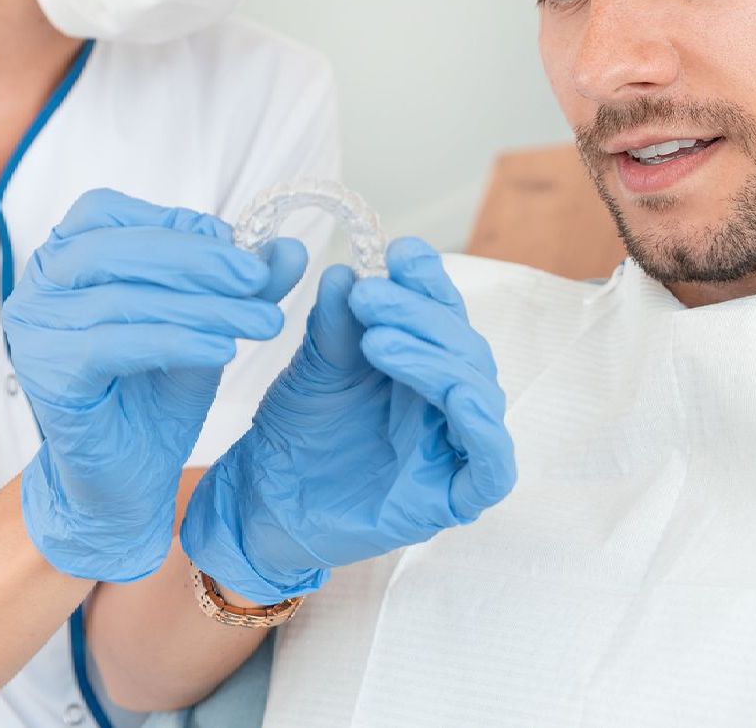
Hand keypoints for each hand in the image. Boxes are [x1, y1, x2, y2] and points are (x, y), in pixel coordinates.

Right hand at [3, 189, 305, 581]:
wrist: (125, 481)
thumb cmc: (154, 393)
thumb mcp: (206, 323)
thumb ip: (241, 285)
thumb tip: (291, 249)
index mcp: (63, 255)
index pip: (109, 212)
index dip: (177, 224)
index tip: (241, 249)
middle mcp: (36, 284)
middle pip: (116, 248)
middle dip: (198, 260)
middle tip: (259, 279)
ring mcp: (33, 329)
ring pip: (123, 298)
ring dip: (203, 306)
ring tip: (262, 321)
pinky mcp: (46, 374)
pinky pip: (114, 345)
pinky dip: (175, 341)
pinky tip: (222, 349)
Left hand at [181, 237, 515, 604]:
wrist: (263, 505)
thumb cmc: (296, 433)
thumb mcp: (315, 368)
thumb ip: (336, 326)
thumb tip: (345, 273)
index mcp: (423, 364)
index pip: (442, 313)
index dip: (429, 281)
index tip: (399, 251)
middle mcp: (447, 402)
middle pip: (463, 347)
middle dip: (419, 315)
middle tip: (367, 295)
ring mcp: (453, 450)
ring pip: (478, 394)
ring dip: (435, 360)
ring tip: (378, 340)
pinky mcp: (452, 499)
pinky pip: (492, 466)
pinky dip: (485, 430)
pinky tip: (459, 397)